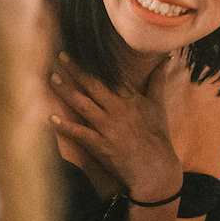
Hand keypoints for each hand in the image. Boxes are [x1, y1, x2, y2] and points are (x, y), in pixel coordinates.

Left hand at [48, 53, 181, 202]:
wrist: (156, 169)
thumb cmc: (157, 137)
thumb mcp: (158, 105)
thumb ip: (158, 80)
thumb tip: (167, 58)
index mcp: (130, 99)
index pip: (110, 75)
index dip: (93, 63)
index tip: (80, 51)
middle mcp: (117, 109)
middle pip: (93, 85)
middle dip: (75, 70)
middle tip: (60, 55)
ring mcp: (108, 127)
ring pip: (82, 104)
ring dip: (66, 90)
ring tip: (52, 78)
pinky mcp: (100, 145)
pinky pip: (79, 133)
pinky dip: (65, 126)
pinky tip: (51, 118)